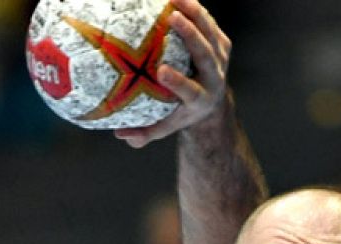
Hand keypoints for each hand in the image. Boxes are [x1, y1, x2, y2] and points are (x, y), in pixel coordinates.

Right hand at [115, 0, 231, 147]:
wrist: (212, 104)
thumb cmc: (179, 113)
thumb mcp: (164, 126)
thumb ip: (143, 133)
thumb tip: (119, 135)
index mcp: (200, 100)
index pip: (191, 90)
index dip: (178, 81)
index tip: (161, 71)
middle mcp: (214, 78)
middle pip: (205, 54)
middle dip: (191, 36)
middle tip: (172, 18)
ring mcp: (220, 59)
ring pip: (210, 33)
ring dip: (195, 13)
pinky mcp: (221, 44)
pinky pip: (209, 23)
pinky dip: (195, 9)